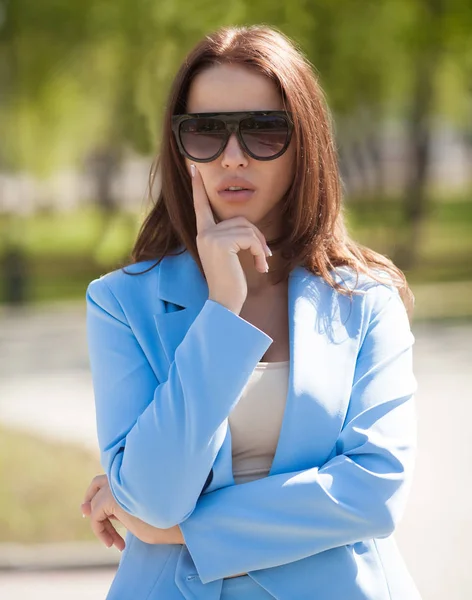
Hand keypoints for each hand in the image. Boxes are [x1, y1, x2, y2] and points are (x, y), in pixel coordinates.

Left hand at [81, 474, 184, 547]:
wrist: (181, 519)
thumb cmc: (167, 519)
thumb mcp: (137, 512)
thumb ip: (118, 508)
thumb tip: (92, 507)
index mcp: (134, 475)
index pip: (111, 480)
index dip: (102, 494)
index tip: (101, 511)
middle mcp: (125, 476)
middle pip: (97, 483)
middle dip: (90, 498)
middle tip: (86, 512)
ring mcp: (118, 485)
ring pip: (95, 503)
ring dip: (100, 524)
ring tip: (112, 542)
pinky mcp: (113, 498)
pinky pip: (95, 516)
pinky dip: (100, 531)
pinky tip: (114, 543)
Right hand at [191, 164, 270, 314]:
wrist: (225, 303)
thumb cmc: (230, 282)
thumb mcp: (230, 255)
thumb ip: (233, 237)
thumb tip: (250, 228)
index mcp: (203, 234)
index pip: (201, 207)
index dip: (198, 188)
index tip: (195, 168)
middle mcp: (204, 233)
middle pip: (240, 220)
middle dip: (257, 237)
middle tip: (265, 256)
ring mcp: (210, 236)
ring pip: (248, 228)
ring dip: (261, 246)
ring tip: (262, 264)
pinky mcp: (221, 243)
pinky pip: (250, 238)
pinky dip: (260, 251)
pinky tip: (261, 266)